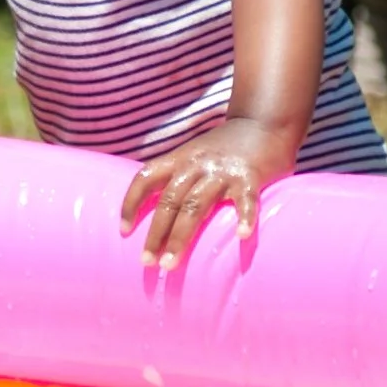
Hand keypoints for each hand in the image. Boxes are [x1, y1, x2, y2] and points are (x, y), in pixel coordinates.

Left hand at [119, 119, 294, 269]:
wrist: (263, 122)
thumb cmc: (226, 147)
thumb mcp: (195, 153)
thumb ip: (179, 176)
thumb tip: (159, 214)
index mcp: (180, 158)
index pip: (146, 177)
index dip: (131, 202)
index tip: (124, 231)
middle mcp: (197, 163)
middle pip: (169, 200)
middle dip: (155, 233)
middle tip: (147, 262)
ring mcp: (223, 170)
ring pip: (195, 205)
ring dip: (180, 236)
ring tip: (170, 265)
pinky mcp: (250, 176)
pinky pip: (246, 199)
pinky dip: (244, 217)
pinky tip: (242, 236)